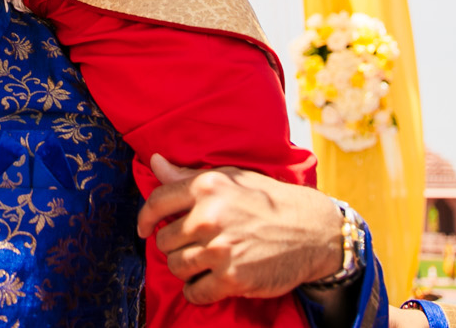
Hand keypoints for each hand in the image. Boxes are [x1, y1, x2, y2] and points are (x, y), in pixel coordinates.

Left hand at [135, 155, 341, 303]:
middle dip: (175, 247)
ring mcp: (220, 249)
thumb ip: (189, 175)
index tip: (144, 229)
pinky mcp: (232, 278)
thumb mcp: (231, 178)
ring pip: (176, 267)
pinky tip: (210, 283)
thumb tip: (155, 162)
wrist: (311, 230)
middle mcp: (209, 216)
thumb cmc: (270, 201)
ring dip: (186, 270)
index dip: (145, 219)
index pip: (157, 203)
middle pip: (165, 241)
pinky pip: (195, 292)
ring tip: (203, 264)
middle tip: (193, 246)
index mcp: (207, 187)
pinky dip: (198, 292)